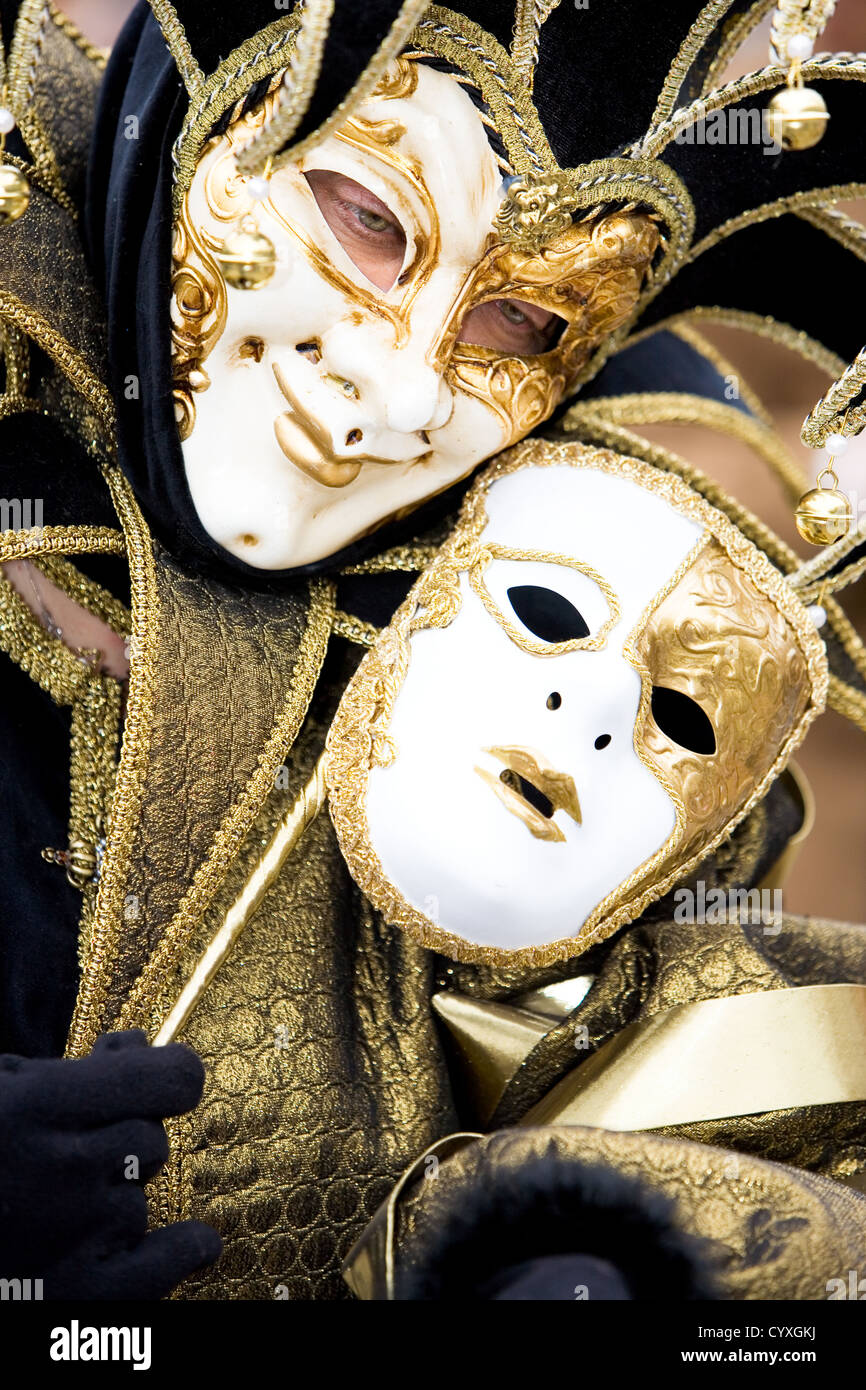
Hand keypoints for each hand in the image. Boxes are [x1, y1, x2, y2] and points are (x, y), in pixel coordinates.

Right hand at [0, 1030, 220, 1297]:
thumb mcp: (0, 1084)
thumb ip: (72, 1067)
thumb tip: (137, 1043)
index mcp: (39, 1106)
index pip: (168, 1081)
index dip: (173, 1072)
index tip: (167, 1073)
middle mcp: (65, 1171)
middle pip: (151, 1140)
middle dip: (123, 1134)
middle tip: (74, 1144)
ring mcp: (71, 1236)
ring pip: (142, 1200)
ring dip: (116, 1194)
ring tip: (58, 1199)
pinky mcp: (70, 1294)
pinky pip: (156, 1270)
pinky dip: (179, 1255)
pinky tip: (197, 1244)